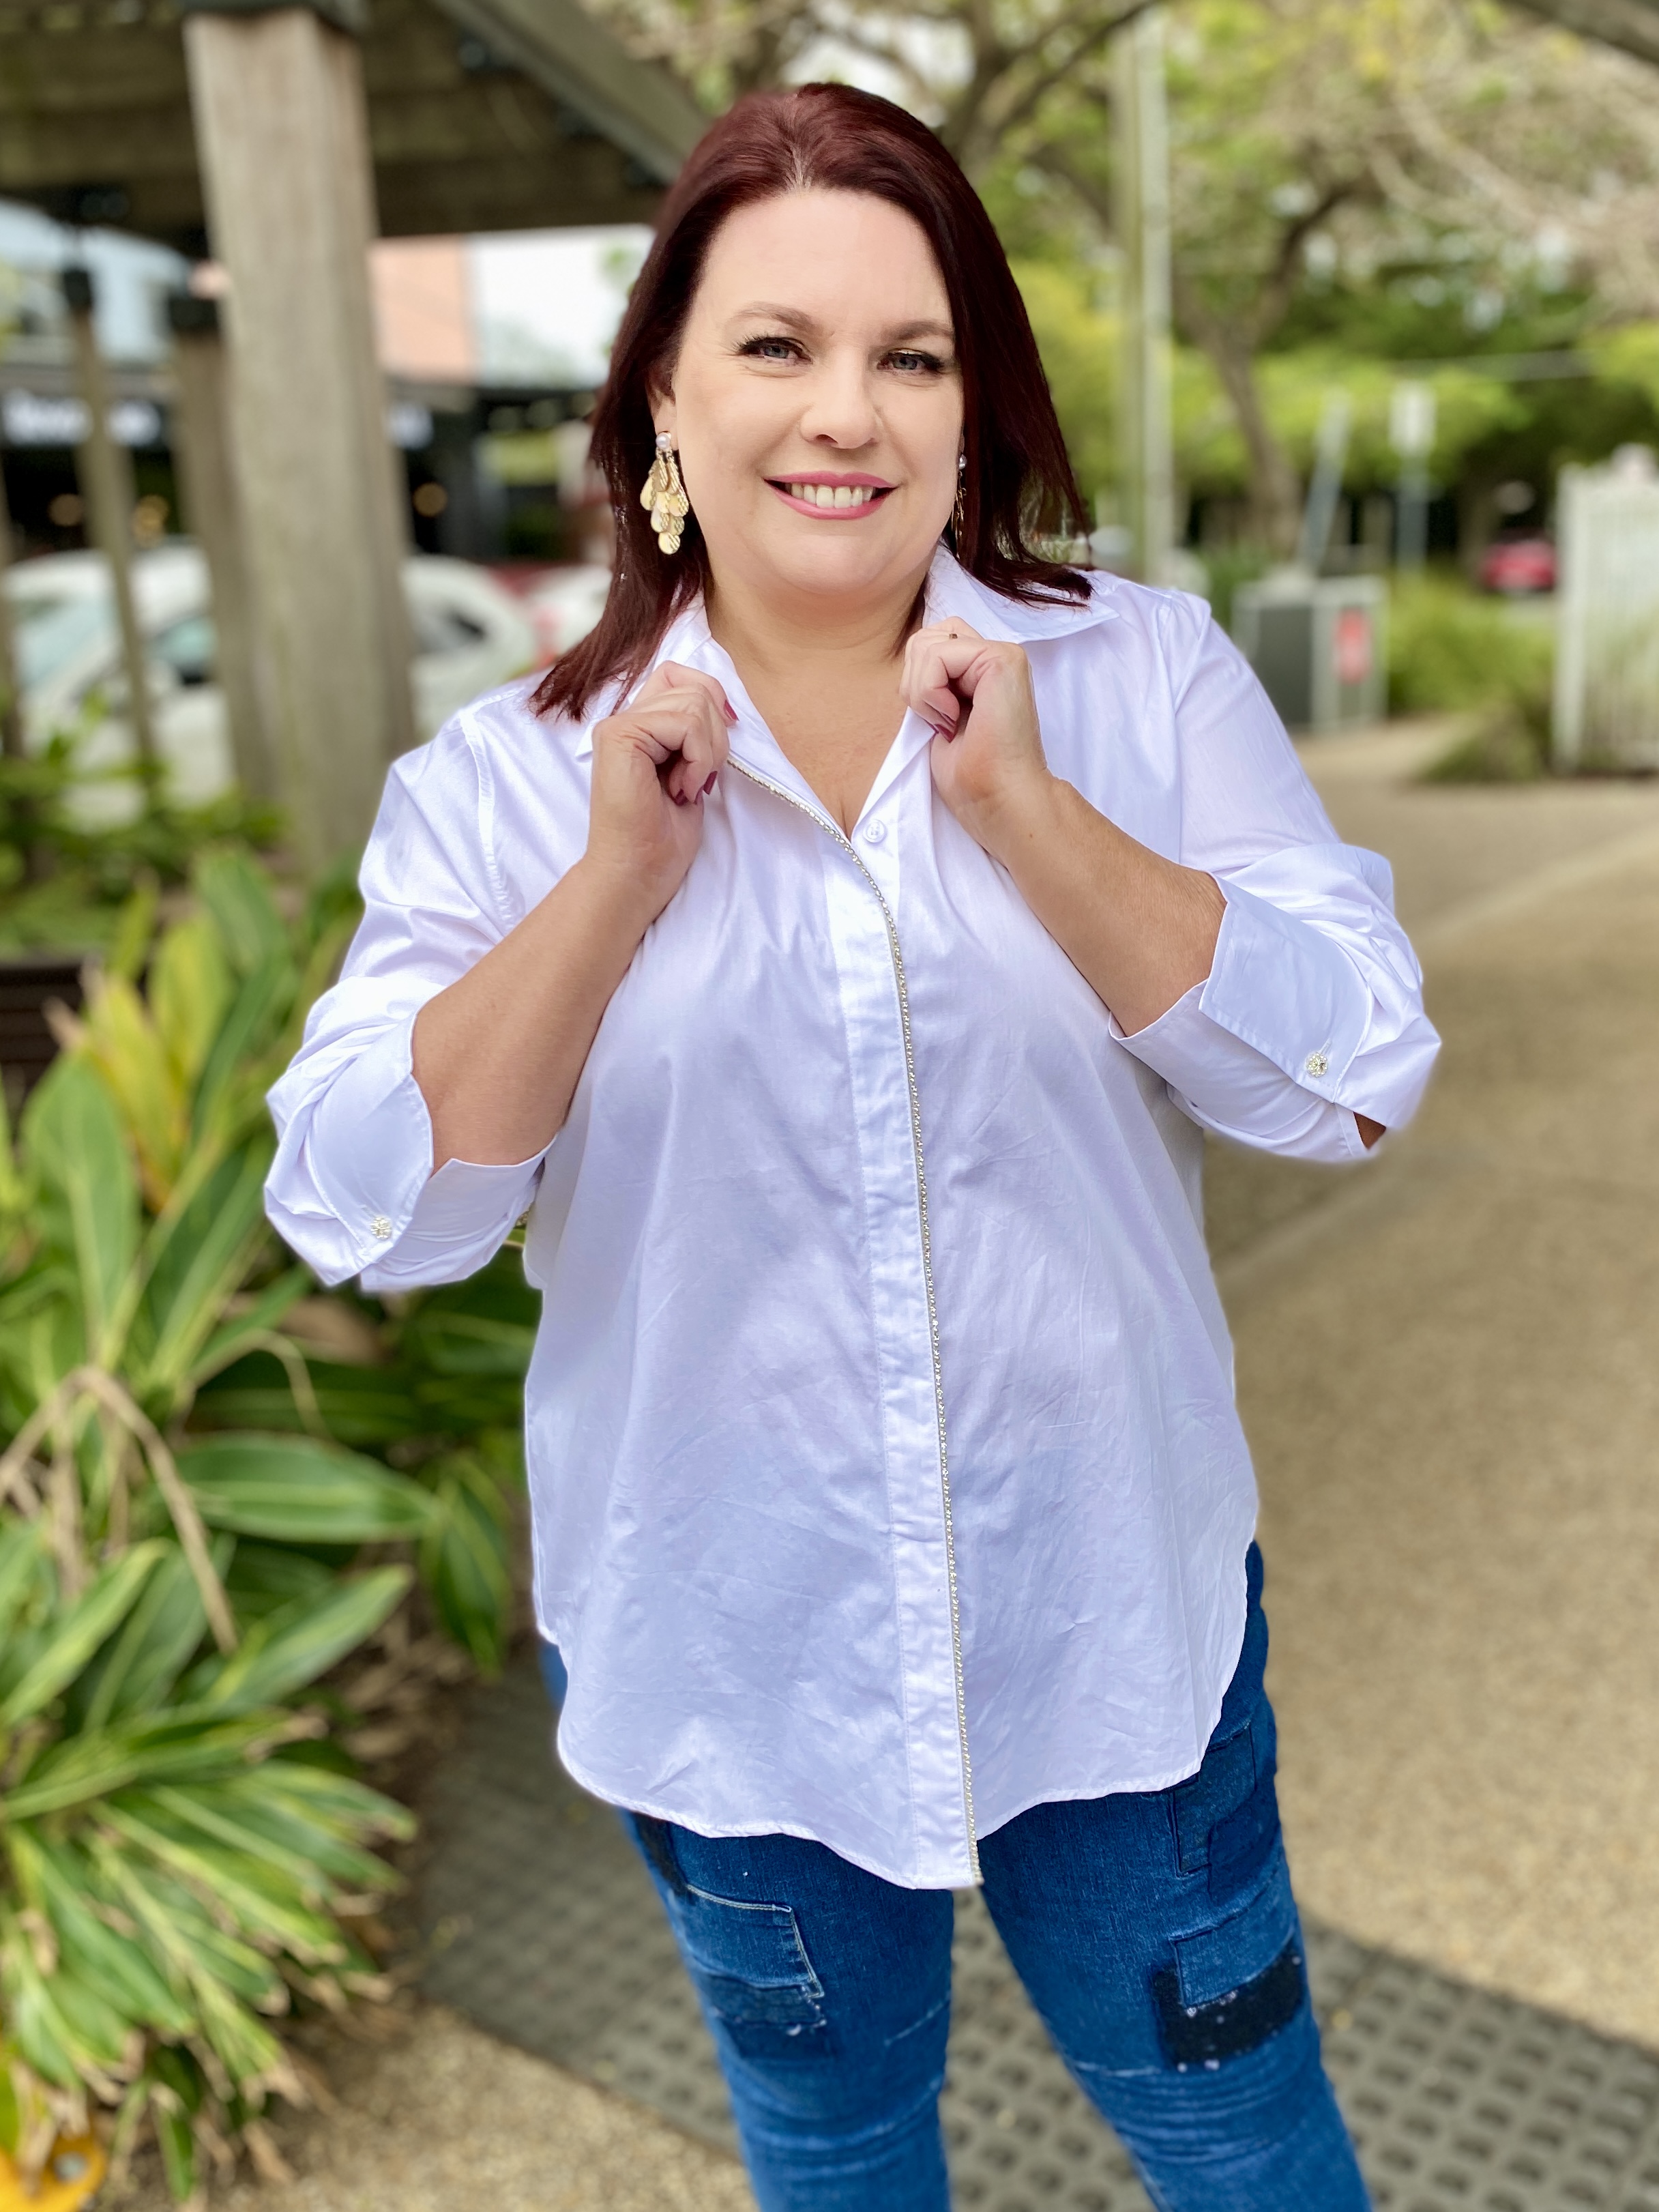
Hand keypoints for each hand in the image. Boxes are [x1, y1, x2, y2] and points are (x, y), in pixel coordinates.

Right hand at [584, 661, 732, 922]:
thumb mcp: (693, 772)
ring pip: (694, 702)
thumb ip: (696, 734)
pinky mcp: (619, 736)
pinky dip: (699, 759)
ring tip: (688, 787)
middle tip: (701, 779)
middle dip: (716, 735)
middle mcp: (624, 719)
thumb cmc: (664, 835)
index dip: (712, 696)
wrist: (639, 872)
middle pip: (694, 688)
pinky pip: (685, 724)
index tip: (722, 739)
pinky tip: (682, 790)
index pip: (680, 675)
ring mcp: (618, 725)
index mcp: (640, 725)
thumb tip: (726, 708)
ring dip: (708, 751)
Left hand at [900, 620, 1053, 859]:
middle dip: (915, 682)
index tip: (940, 724)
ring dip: (922, 692)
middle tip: (941, 721)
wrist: (997, 799)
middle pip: (925, 637)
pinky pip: (937, 655)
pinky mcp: (1003, 658)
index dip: (917, 684)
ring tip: (948, 722)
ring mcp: (1003, 653)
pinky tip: (952, 718)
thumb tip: (912, 661)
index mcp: (982, 669)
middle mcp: (995, 655)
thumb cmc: (970, 774)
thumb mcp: (938, 716)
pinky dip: (930, 692)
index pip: (928, 645)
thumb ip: (931, 682)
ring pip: (926, 644)